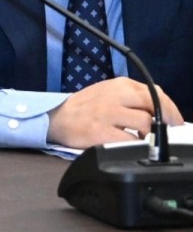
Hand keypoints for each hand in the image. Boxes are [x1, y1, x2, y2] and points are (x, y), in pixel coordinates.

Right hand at [48, 77, 184, 149]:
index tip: (175, 122)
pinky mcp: (100, 131)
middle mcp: (115, 95)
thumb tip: (162, 111)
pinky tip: (132, 146)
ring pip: (145, 123)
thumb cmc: (85, 108)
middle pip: (155, 105)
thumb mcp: (109, 93)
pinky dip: (137, 146)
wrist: (55, 118)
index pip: (156, 93)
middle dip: (167, 121)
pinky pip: (130, 141)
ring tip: (143, 139)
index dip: (170, 110)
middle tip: (167, 132)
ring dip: (150, 135)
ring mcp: (107, 113)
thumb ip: (133, 97)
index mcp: (120, 85)